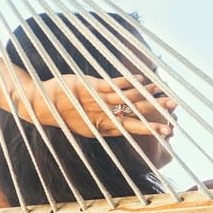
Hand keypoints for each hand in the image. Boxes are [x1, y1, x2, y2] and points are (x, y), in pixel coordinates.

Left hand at [20, 74, 176, 137]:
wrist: (39, 104)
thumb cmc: (62, 114)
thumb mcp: (84, 124)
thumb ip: (103, 124)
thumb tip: (120, 124)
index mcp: (102, 129)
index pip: (132, 129)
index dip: (150, 130)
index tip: (168, 132)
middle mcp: (102, 116)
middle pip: (134, 118)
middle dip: (154, 117)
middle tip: (173, 119)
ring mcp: (97, 101)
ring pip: (127, 100)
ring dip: (146, 96)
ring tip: (164, 94)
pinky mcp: (91, 87)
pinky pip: (114, 85)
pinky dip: (128, 83)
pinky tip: (141, 80)